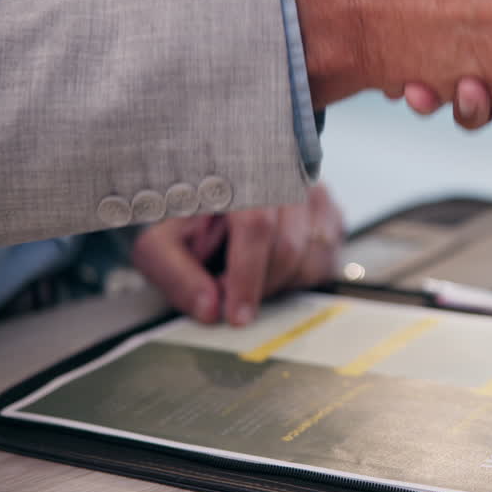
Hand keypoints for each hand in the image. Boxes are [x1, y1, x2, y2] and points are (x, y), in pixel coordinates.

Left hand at [130, 183, 345, 325]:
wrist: (207, 191)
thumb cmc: (186, 217)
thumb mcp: (160, 244)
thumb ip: (177, 275)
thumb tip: (210, 309)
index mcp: (239, 176)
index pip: (255, 226)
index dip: (247, 277)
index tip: (236, 314)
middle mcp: (286, 176)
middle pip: (288, 247)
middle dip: (260, 286)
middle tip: (231, 294)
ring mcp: (314, 193)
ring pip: (314, 258)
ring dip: (282, 282)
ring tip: (252, 274)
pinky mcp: (331, 213)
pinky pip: (328, 260)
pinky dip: (301, 276)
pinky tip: (275, 267)